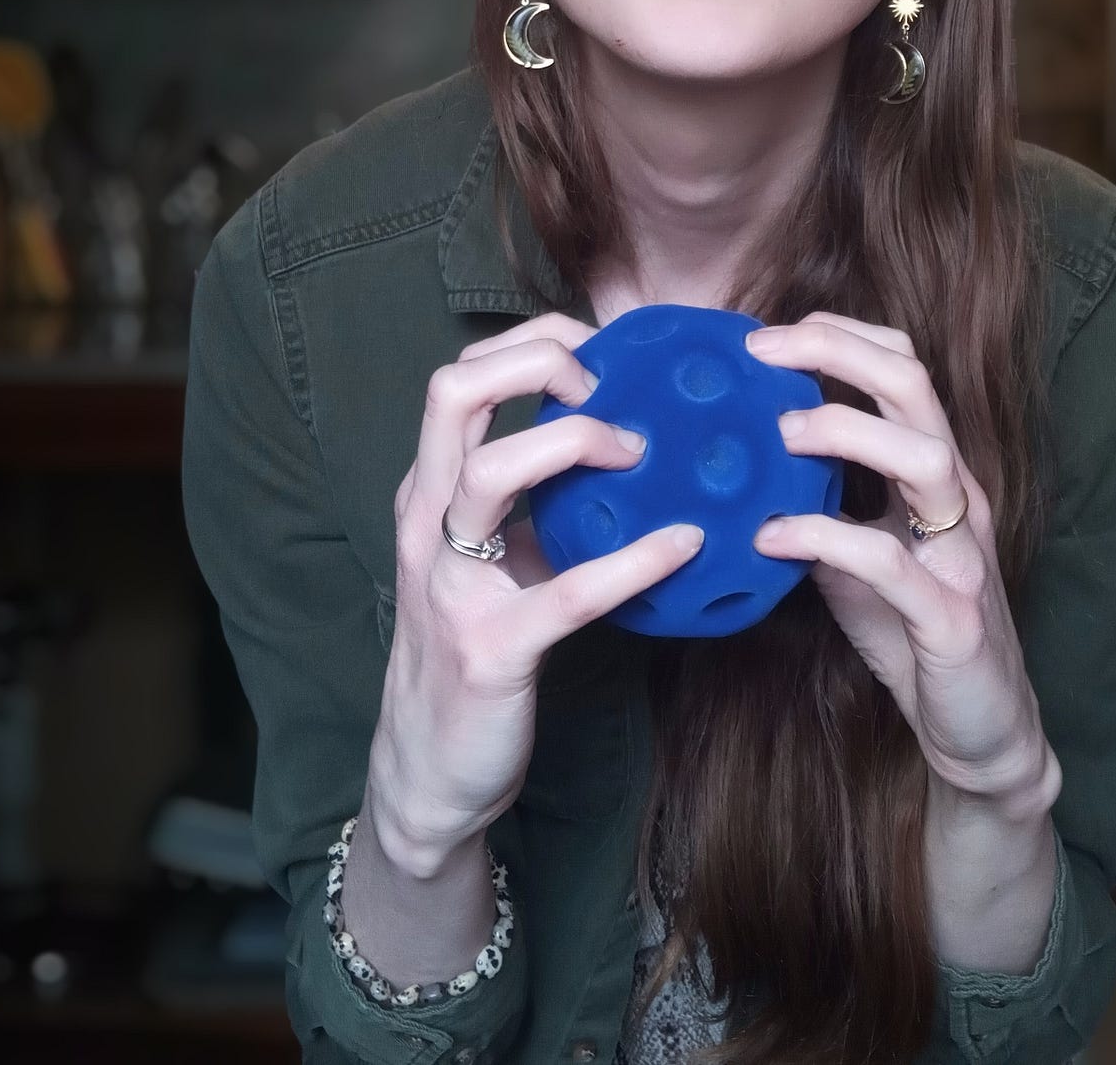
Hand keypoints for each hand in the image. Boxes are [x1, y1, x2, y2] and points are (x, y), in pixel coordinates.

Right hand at [366, 313, 704, 874]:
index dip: (531, 344)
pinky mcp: (491, 649)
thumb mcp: (492, 556)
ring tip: (641, 450)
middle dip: (538, 361)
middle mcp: (427, 522)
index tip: (600, 351)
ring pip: (490, 470)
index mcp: (430, 493)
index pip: (458, 377)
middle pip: (453, 393)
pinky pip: (568, 591)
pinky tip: (688, 545)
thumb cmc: (477, 644)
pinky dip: (634, 560)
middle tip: (611, 380)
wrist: (432, 772)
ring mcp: (452, 584)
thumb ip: (534, 499)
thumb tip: (627, 434)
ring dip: (574, 440)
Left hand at [745, 313, 1058, 811]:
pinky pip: (888, 562)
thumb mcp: (854, 554)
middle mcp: (958, 496)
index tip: (769, 335)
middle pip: (914, 386)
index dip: (841, 335)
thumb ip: (817, 502)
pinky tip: (768, 537)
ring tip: (775, 433)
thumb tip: (738, 459)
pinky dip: (824, 539)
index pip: (903, 367)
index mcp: (937, 472)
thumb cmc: (912, 633)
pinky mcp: (951, 617)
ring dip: (844, 431)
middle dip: (838, 353)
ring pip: (922, 458)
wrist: (980, 732)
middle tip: (763, 353)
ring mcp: (962, 554)